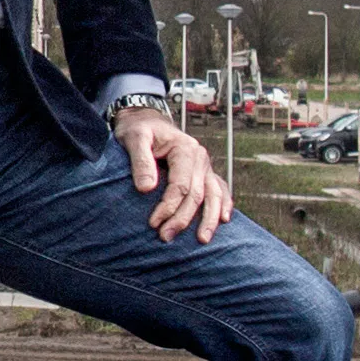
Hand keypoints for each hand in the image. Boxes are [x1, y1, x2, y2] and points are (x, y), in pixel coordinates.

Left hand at [115, 102, 228, 244]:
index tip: (153, 223)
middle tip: (166, 237)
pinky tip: (225, 220)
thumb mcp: (134, 138)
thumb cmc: (138, 130)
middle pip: (197, 195)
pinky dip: (224, 204)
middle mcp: (200, 158)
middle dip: (183, 219)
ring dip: (209, 219)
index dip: (168, 206)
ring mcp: (205, 166)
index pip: (181, 185)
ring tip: (202, 240)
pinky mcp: (204, 173)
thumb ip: (140, 161)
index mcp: (185, 149)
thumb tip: (145, 189)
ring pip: (214, 195)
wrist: (145, 120)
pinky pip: (220, 189)